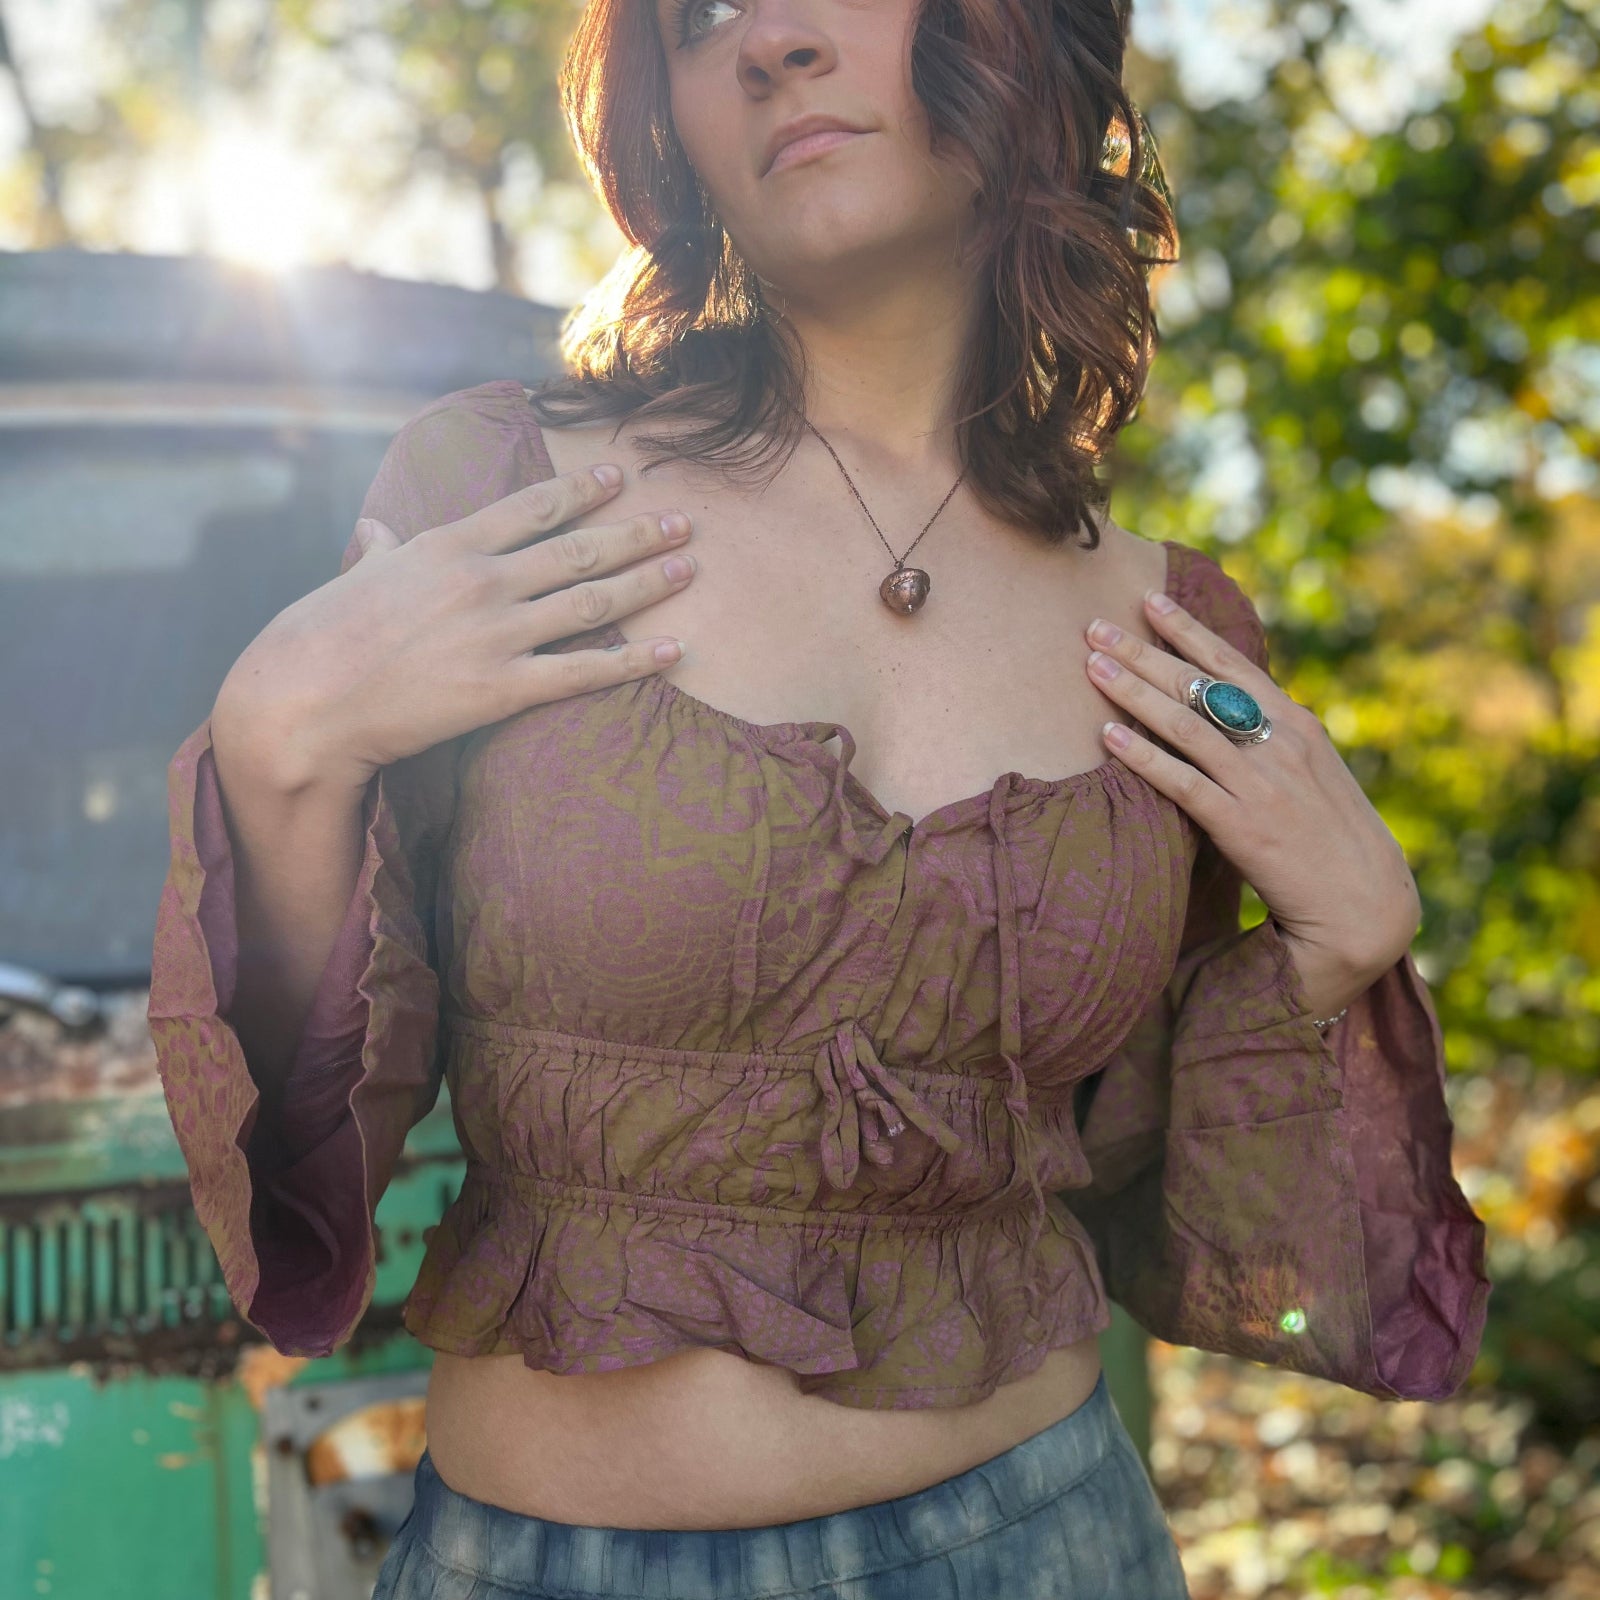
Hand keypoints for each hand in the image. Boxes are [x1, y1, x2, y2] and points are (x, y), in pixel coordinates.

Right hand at [216, 465, 697, 787]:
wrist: (305, 699)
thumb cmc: (321, 636)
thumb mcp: (357, 577)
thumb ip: (381, 550)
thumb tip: (376, 530)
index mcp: (449, 545)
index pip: (533, 506)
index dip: (583, 489)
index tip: (620, 477)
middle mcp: (483, 580)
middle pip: (580, 549)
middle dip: (637, 533)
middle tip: (685, 523)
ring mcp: (496, 633)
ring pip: (592, 601)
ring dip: (647, 583)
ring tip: (687, 569)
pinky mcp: (502, 688)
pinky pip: (584, 671)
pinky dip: (634, 660)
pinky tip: (673, 649)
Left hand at [1082, 592, 1421, 983]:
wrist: (1363, 903)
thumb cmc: (1330, 838)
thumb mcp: (1312, 773)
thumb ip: (1273, 739)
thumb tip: (1232, 709)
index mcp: (1296, 725)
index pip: (1232, 664)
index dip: (1187, 630)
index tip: (1149, 600)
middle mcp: (1279, 744)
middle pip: (1199, 685)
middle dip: (1144, 651)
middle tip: (1096, 625)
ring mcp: (1261, 783)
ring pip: (1185, 724)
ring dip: (1135, 691)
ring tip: (1093, 666)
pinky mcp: (1242, 825)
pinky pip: (1182, 782)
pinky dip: (1144, 756)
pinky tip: (1109, 735)